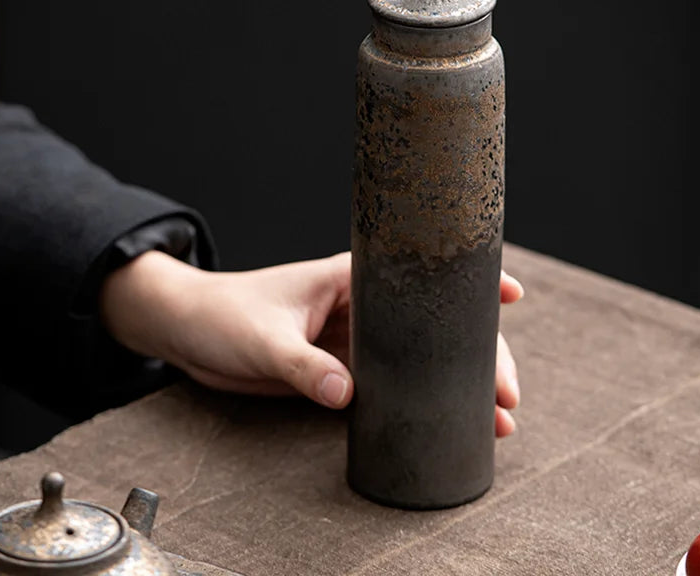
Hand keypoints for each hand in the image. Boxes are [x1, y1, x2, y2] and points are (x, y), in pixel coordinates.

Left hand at [100, 251, 523, 436]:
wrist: (188, 331)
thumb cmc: (223, 314)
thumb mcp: (263, 338)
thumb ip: (303, 366)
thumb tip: (349, 394)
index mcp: (351, 279)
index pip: (421, 273)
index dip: (470, 282)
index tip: (511, 293)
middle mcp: (362, 307)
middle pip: (434, 327)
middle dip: (476, 356)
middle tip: (506, 393)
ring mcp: (354, 341)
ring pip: (419, 362)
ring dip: (455, 387)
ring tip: (494, 419)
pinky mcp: (339, 370)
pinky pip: (390, 388)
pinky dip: (419, 405)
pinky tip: (443, 426)